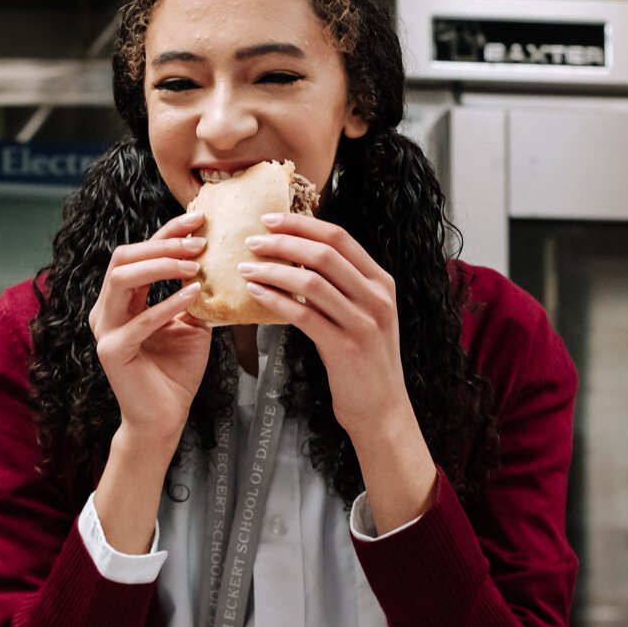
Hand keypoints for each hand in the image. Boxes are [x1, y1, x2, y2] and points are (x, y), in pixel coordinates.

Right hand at [88, 210, 211, 439]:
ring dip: (162, 266)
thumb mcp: (191, 324)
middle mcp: (106, 310)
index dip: (167, 233)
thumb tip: (216, 261)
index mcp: (120, 300)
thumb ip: (193, 294)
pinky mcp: (112, 351)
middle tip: (200, 241)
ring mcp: (105, 329)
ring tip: (195, 264)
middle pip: (124, 257)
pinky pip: (141, 319)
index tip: (199, 219)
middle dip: (163, 244)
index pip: (139, 254)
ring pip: (123, 279)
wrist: (165, 417)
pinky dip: (169, 303)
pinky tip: (194, 294)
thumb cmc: (176, 371)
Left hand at [239, 213, 408, 433]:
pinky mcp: (345, 347)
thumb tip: (298, 255)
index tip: (270, 219)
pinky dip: (276, 300)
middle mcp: (376, 297)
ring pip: (311, 282)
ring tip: (246, 268)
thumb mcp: (363, 313)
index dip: (302, 224)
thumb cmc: (364, 359)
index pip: (340, 237)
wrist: (381, 407)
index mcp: (381, 282)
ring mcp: (363, 322)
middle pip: (324, 254)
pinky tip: (256, 294)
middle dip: (283, 242)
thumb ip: (342, 285)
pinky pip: (303, 315)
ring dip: (273, 271)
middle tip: (252, 241)